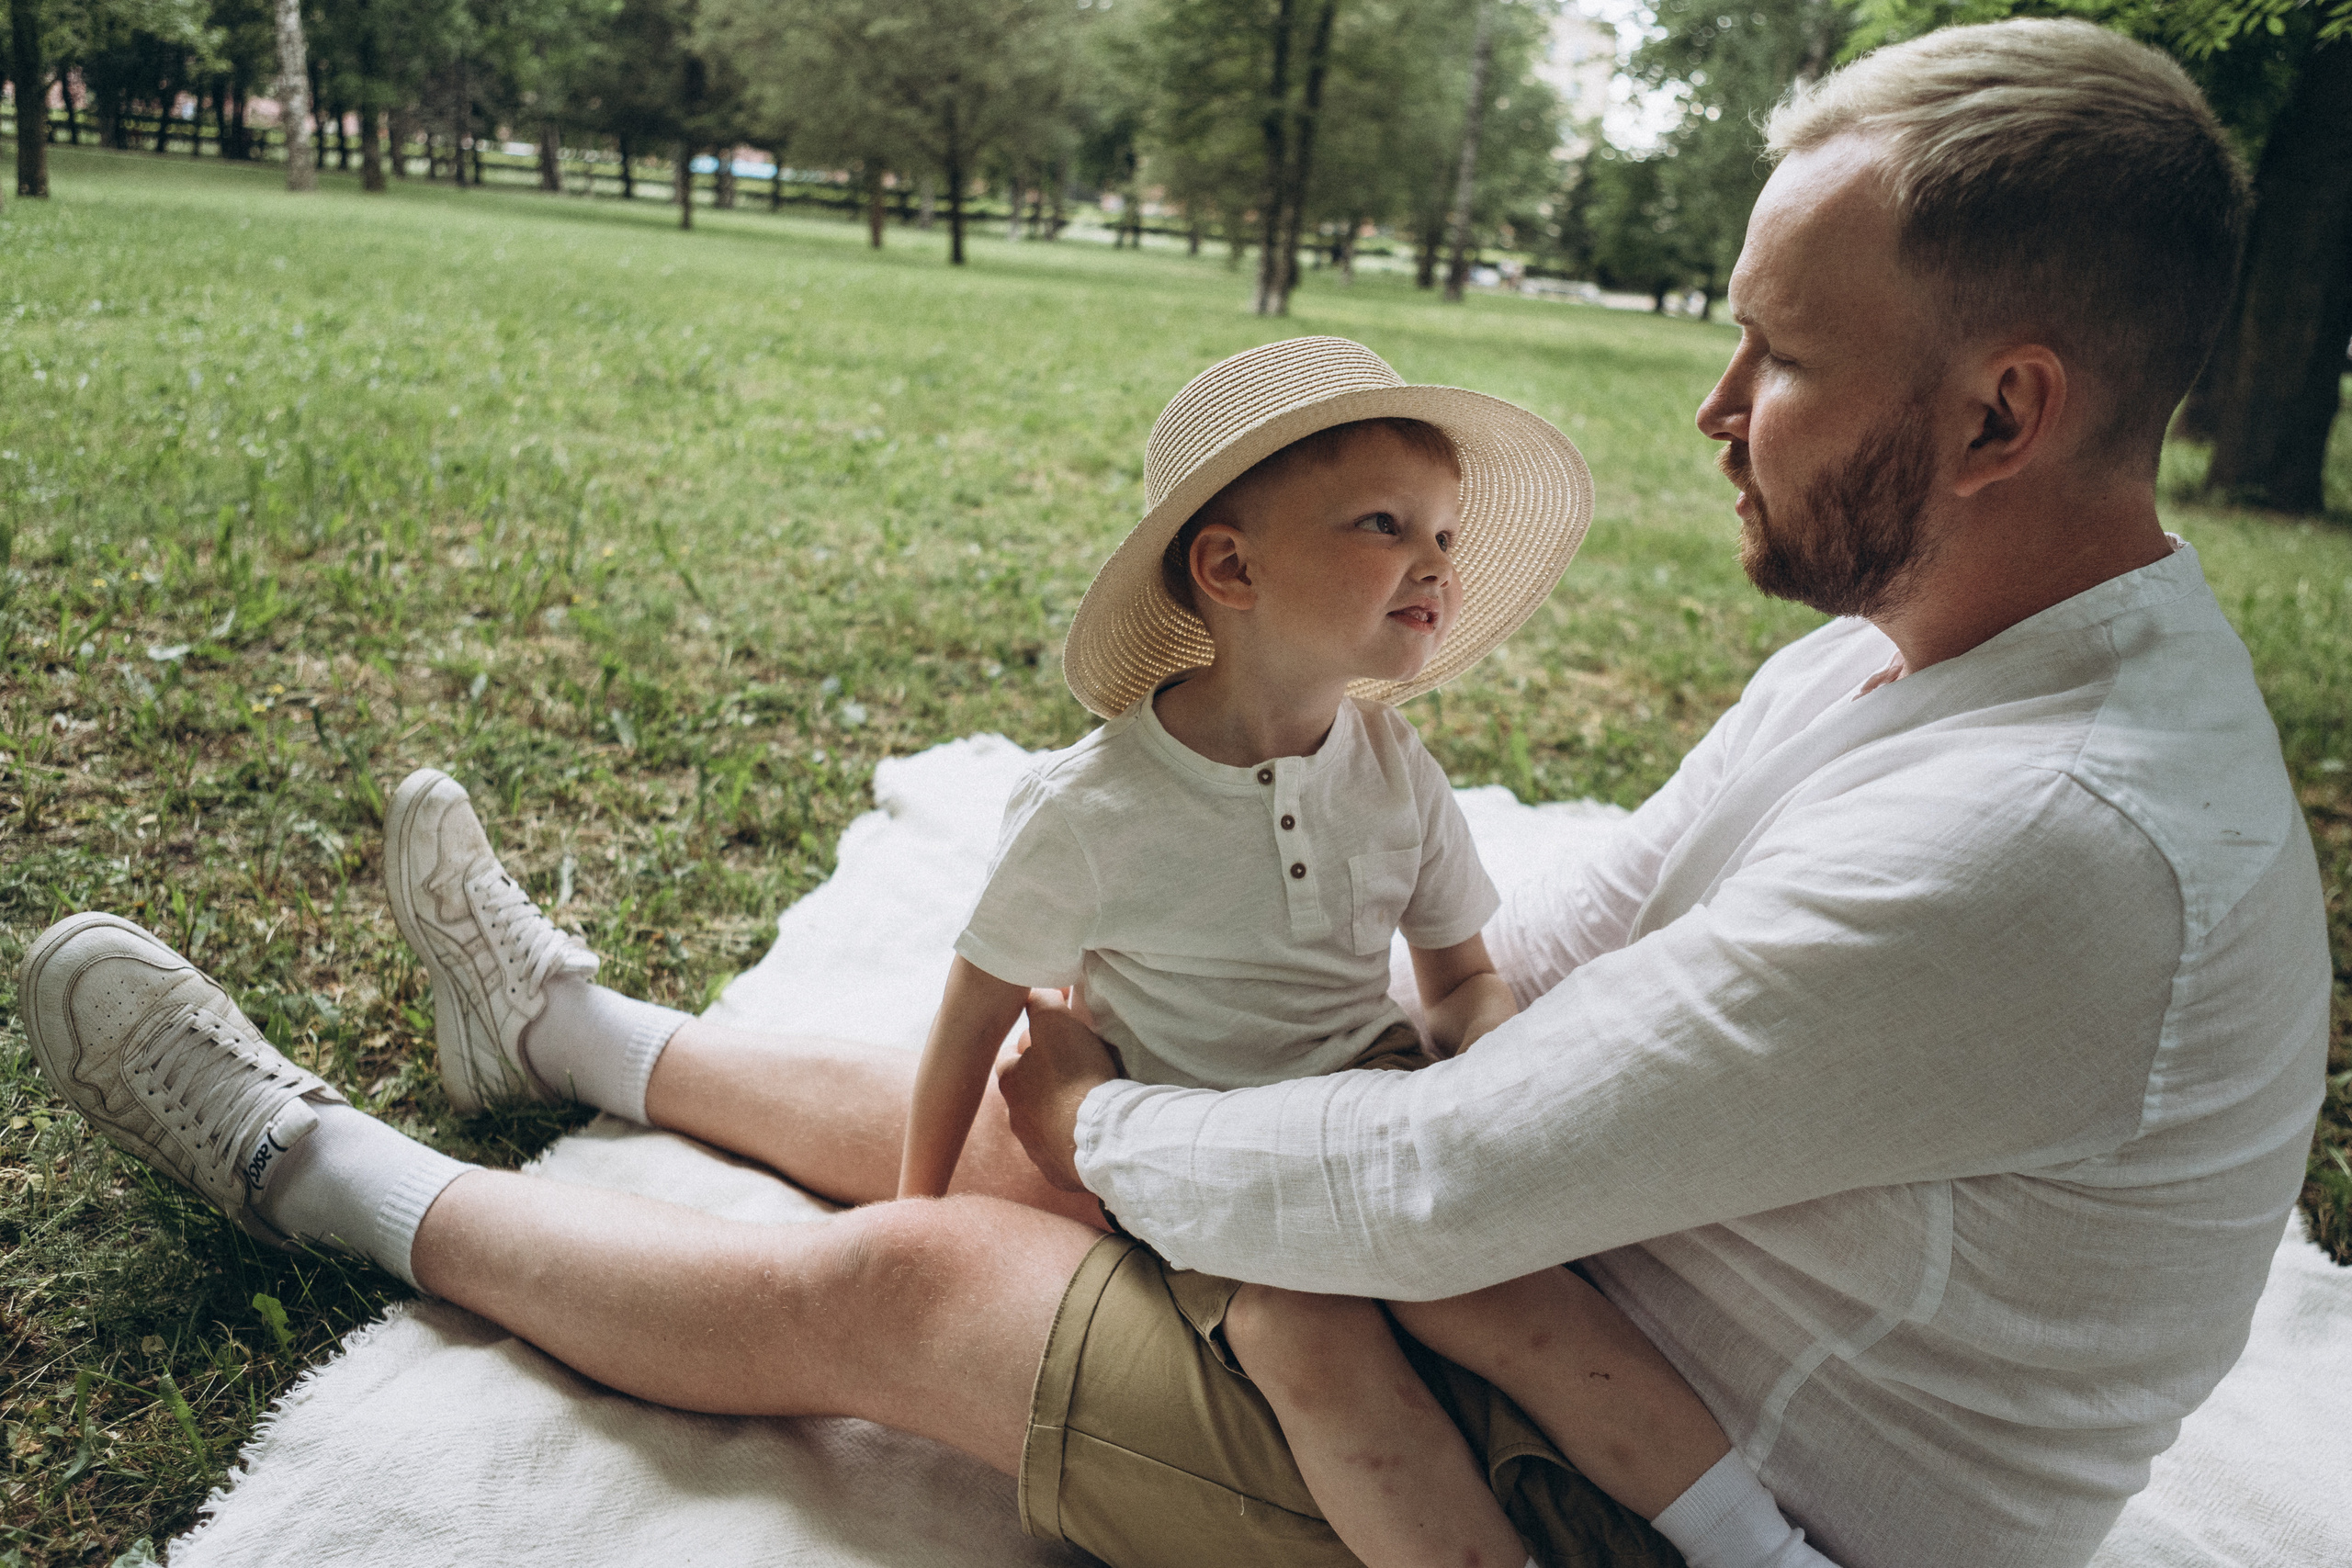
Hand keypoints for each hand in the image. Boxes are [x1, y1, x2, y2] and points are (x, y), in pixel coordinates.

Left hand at [997, 989, 1118, 1192]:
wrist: (1098, 1137)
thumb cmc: (1075, 1076)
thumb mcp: (1056, 1023)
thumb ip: (1043, 1002)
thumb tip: (1039, 990)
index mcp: (1010, 1080)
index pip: (1012, 1057)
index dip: (1032, 1045)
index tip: (1055, 1041)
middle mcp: (1015, 1116)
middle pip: (1027, 1092)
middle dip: (1044, 1082)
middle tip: (1074, 1071)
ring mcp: (1034, 1148)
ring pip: (1043, 1124)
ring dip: (1059, 1114)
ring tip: (1086, 1104)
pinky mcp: (1057, 1172)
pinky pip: (1062, 1153)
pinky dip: (1072, 1142)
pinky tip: (1090, 1134)